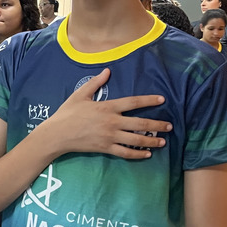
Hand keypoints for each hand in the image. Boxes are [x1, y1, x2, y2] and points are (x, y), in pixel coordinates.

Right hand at [47, 68, 169, 159]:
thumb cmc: (67, 113)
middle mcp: (112, 122)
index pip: (133, 102)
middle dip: (157, 125)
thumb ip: (95, 83)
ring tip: (162, 142)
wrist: (57, 134)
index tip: (162, 100)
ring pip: (136, 140)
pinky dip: (137, 154)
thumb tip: (107, 71)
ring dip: (151, 141)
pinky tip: (146, 155)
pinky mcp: (106, 148)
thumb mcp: (80, 95)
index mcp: (108, 107)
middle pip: (140, 123)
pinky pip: (125, 153)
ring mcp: (110, 136)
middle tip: (169, 126)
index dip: (149, 100)